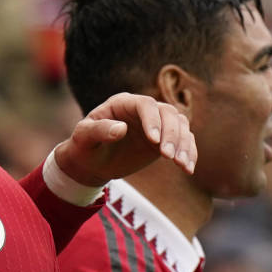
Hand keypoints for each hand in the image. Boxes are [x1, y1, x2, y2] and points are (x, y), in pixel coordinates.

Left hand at [53, 93, 196, 187]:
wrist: (91, 162)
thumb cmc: (84, 146)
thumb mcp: (83, 137)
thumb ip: (98, 130)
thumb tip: (121, 129)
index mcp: (123, 103)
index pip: (145, 104)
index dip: (152, 120)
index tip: (153, 141)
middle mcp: (143, 110)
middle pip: (168, 113)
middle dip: (171, 134)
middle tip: (167, 157)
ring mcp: (156, 124)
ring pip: (180, 125)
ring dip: (184, 144)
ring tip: (181, 165)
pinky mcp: (164, 139)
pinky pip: (184, 141)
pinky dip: (189, 153)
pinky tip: (188, 168)